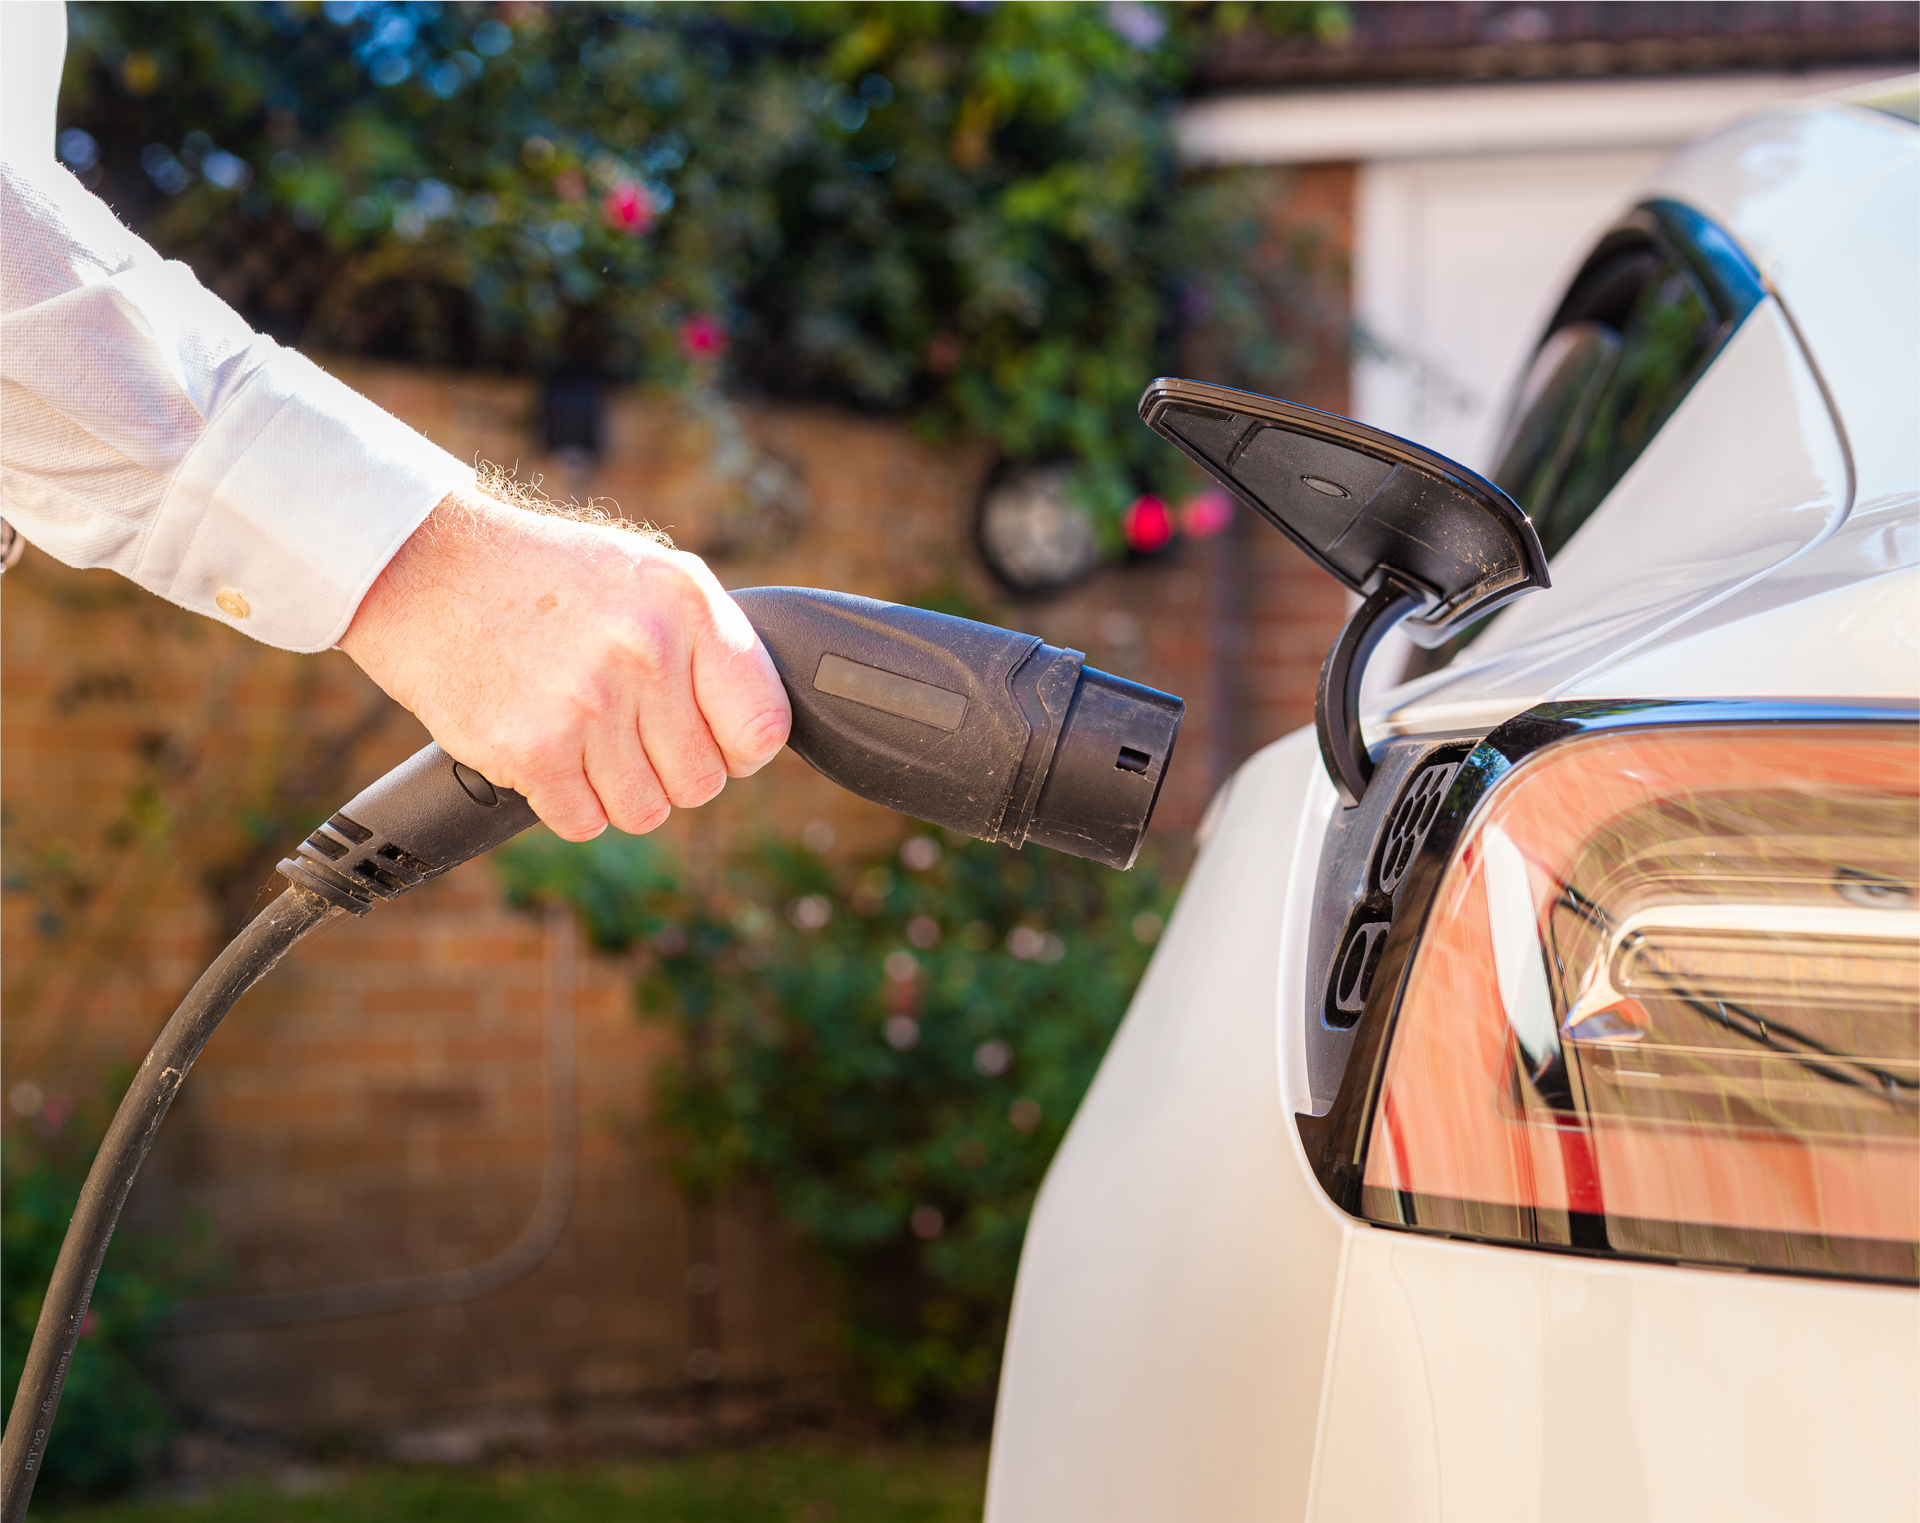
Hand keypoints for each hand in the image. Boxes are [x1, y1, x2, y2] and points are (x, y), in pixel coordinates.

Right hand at [339, 487, 790, 840]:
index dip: (740, 750)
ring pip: (645, 812)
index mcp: (689, 605)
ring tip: (584, 736)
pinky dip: (567, 802)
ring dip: (617, 791)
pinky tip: (548, 751)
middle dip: (670, 772)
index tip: (713, 741)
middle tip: (630, 734)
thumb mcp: (649, 575)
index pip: (762, 728)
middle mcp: (645, 653)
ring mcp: (588, 704)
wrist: (428, 569)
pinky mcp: (532, 749)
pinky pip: (584, 822)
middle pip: (702, 783)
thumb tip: (760, 729)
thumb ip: (711, 644)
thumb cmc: (548, 578)